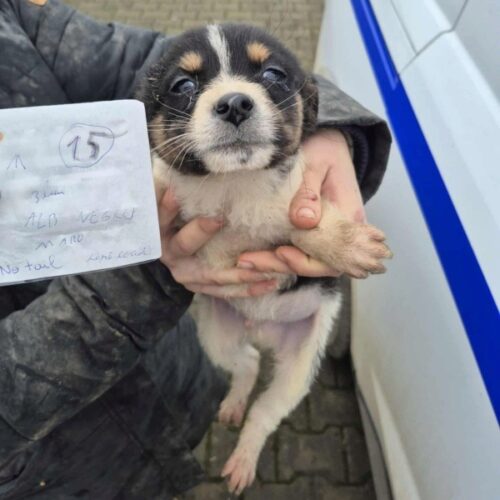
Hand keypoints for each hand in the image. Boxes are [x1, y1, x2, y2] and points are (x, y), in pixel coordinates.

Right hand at [158, 189, 277, 297]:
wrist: (172, 249)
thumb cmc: (176, 216)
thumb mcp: (168, 202)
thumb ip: (171, 188)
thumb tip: (178, 169)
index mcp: (158, 232)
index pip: (159, 217)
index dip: (166, 206)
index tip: (175, 193)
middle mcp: (171, 255)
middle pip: (183, 245)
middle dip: (200, 231)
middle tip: (218, 217)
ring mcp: (188, 275)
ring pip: (213, 274)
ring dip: (239, 270)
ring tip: (263, 262)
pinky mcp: (203, 286)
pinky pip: (226, 291)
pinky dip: (248, 289)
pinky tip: (270, 282)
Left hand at [237, 129, 364, 276]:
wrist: (327, 138)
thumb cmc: (325, 147)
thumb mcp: (317, 163)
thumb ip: (309, 192)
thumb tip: (304, 221)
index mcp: (349, 218)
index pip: (333, 257)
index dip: (306, 261)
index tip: (280, 253)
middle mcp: (340, 232)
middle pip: (314, 263)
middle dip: (280, 265)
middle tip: (247, 262)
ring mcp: (325, 232)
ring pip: (303, 259)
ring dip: (274, 263)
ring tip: (244, 261)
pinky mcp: (311, 229)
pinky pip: (296, 249)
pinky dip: (276, 254)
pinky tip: (253, 254)